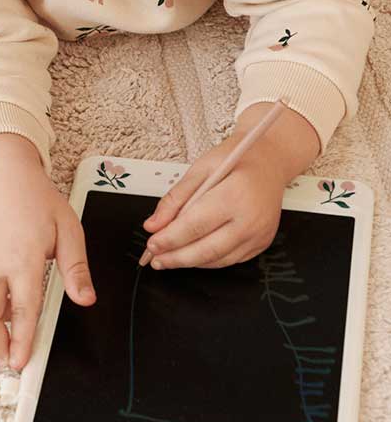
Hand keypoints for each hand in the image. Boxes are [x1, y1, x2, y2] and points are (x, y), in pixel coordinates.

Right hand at [0, 134, 96, 369]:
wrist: (4, 175)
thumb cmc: (38, 201)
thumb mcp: (68, 230)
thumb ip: (76, 270)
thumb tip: (86, 300)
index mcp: (24, 258)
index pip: (23, 311)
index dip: (23, 341)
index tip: (21, 362)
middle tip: (9, 356)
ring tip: (5, 323)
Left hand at [142, 104, 319, 268]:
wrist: (270, 160)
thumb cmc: (236, 159)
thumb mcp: (199, 169)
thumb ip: (174, 199)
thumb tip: (153, 225)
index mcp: (234, 195)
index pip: (194, 226)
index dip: (169, 239)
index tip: (151, 244)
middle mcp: (251, 219)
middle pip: (206, 249)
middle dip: (176, 258)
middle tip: (156, 259)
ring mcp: (259, 234)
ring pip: (218, 260)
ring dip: (190, 263)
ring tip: (168, 258)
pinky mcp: (262, 243)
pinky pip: (231, 260)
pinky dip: (208, 261)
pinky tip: (192, 255)